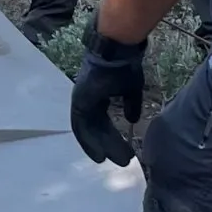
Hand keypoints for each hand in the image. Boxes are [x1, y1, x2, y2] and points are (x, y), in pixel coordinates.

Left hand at [71, 26, 146, 166]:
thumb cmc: (124, 65)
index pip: (102, 122)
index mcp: (98, 96)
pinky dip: (88, 142)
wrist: (116, 50)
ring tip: (112, 161)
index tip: (120, 151)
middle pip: (96, 129)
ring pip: (88, 131)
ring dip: (100, 147)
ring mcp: (81, 101)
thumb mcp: (131, 89)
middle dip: (108, 145)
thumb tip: (132, 120)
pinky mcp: (79, 102)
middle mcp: (87, 100)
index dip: (109, 137)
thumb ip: (131, 105)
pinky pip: (81, 128)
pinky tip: (98, 154)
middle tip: (121, 161)